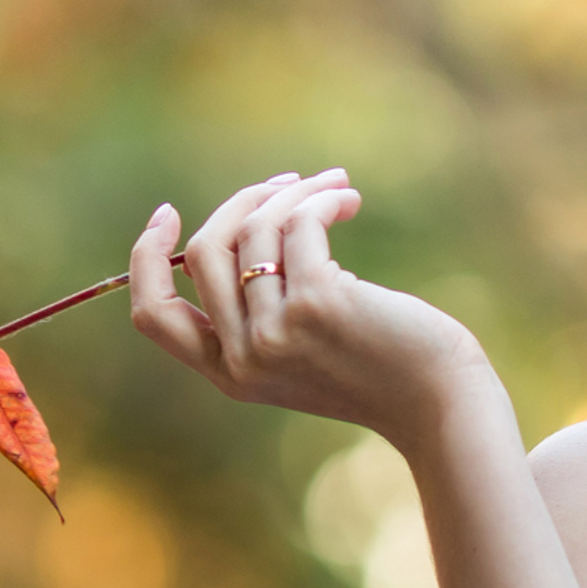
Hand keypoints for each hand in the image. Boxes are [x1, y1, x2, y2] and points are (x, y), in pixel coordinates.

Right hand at [128, 172, 494, 447]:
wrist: (439, 401)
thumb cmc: (381, 367)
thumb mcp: (305, 350)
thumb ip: (264, 308)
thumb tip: (247, 219)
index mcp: (231, 375)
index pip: (153, 315)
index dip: (147, 257)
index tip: (169, 213)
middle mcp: (244, 359)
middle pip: (204, 254)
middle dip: (241, 203)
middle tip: (287, 186)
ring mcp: (276, 333)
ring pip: (253, 230)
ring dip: (293, 194)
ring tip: (333, 186)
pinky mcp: (317, 304)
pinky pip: (299, 225)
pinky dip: (320, 200)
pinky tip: (347, 200)